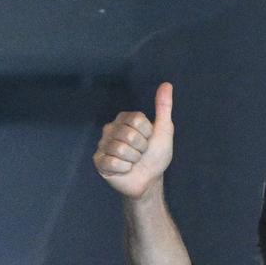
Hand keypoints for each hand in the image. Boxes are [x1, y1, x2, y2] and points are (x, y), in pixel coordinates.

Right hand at [94, 81, 175, 197]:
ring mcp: (103, 145)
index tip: (149, 141)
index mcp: (125, 119)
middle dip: (141, 148)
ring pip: (121, 149)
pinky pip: (112, 162)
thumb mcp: (164, 130)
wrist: (149, 180)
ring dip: (133, 160)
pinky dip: (124, 169)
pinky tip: (124, 169)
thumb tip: (167, 84)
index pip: (138, 120)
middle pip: (129, 135)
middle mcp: (110, 129)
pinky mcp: (99, 161)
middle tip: (140, 153)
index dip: (148, 134)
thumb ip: (163, 107)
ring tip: (133, 161)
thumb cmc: (156, 155)